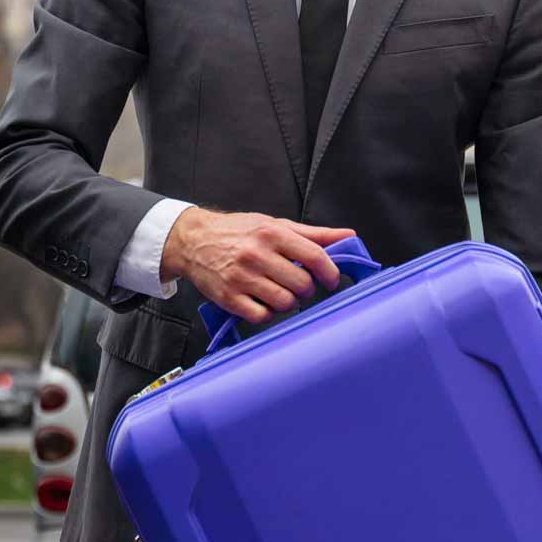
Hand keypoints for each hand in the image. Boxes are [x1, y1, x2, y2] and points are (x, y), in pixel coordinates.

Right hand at [161, 208, 356, 324]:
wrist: (193, 240)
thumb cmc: (237, 232)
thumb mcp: (274, 224)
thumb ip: (313, 234)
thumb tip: (348, 236)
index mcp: (271, 233)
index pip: (314, 256)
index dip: (330, 272)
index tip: (331, 280)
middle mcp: (256, 254)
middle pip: (301, 284)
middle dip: (306, 289)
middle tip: (299, 285)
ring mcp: (241, 277)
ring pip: (284, 303)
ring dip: (288, 302)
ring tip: (280, 292)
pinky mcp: (228, 297)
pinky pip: (261, 316)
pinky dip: (267, 313)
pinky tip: (262, 301)